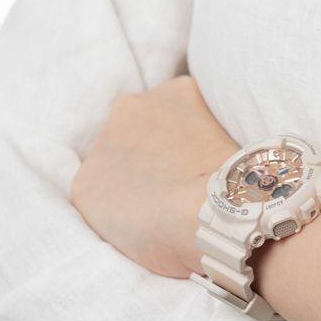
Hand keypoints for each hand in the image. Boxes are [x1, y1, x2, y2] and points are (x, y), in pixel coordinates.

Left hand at [68, 74, 238, 280]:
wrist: (210, 217)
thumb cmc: (236, 184)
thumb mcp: (235, 140)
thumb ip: (212, 136)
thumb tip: (207, 153)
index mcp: (176, 92)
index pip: (173, 115)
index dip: (182, 145)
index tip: (193, 168)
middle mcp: (133, 108)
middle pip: (137, 131)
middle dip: (149, 155)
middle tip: (173, 188)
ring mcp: (104, 146)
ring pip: (114, 164)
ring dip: (128, 181)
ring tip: (157, 211)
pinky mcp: (85, 186)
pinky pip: (98, 199)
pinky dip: (113, 213)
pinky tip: (139, 228)